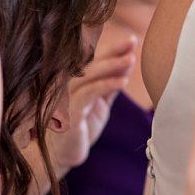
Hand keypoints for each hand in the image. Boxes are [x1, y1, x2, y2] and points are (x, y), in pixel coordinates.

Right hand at [41, 34, 135, 172]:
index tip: (131, 40)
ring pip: (89, 75)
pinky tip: (123, 82)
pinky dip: (106, 85)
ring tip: (131, 59)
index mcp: (76, 82)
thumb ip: (111, 85)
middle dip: (113, 51)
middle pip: (92, 63)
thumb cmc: (81, 128)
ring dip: (111, 66)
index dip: (112, 49)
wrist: (63, 155)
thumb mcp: (100, 104)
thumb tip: (127, 63)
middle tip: (132, 42)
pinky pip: (89, 94)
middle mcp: (68, 85)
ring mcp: (67, 98)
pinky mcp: (70, 112)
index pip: (94, 61)